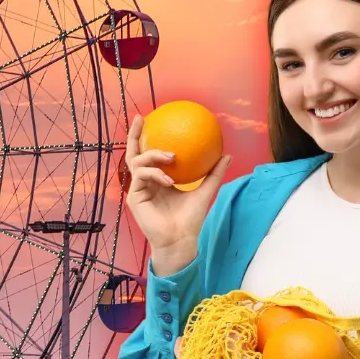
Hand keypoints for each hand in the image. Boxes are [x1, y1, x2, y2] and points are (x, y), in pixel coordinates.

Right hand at [124, 114, 231, 274]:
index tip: (152, 119)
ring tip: (170, 156)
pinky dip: (155, 174)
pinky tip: (168, 179)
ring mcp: (138, 189)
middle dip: (135, 134)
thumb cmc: (190, 219)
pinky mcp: (134, 197)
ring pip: (137, 162)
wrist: (181, 240)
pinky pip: (141, 177)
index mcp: (157, 179)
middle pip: (133, 153)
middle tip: (141, 119)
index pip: (149, 154)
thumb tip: (226, 155)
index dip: (148, 137)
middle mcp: (144, 182)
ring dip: (153, 155)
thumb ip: (213, 173)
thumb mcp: (204, 191)